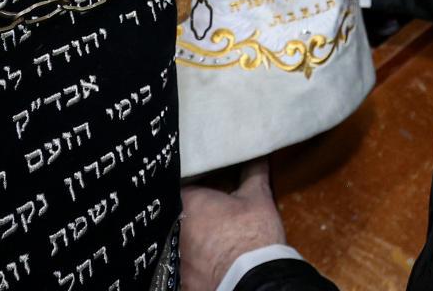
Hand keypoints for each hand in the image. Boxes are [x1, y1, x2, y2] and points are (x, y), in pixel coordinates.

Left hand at [179, 159, 287, 290]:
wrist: (251, 279)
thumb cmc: (253, 234)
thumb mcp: (259, 197)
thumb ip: (254, 172)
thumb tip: (258, 154)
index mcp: (188, 203)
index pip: (179, 186)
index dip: (191, 185)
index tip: (202, 187)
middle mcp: (173, 230)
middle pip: (175, 215)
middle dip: (188, 214)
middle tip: (207, 213)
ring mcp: (175, 258)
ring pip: (176, 242)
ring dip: (189, 239)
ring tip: (208, 239)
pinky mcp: (181, 281)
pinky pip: (181, 267)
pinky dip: (192, 264)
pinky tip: (206, 262)